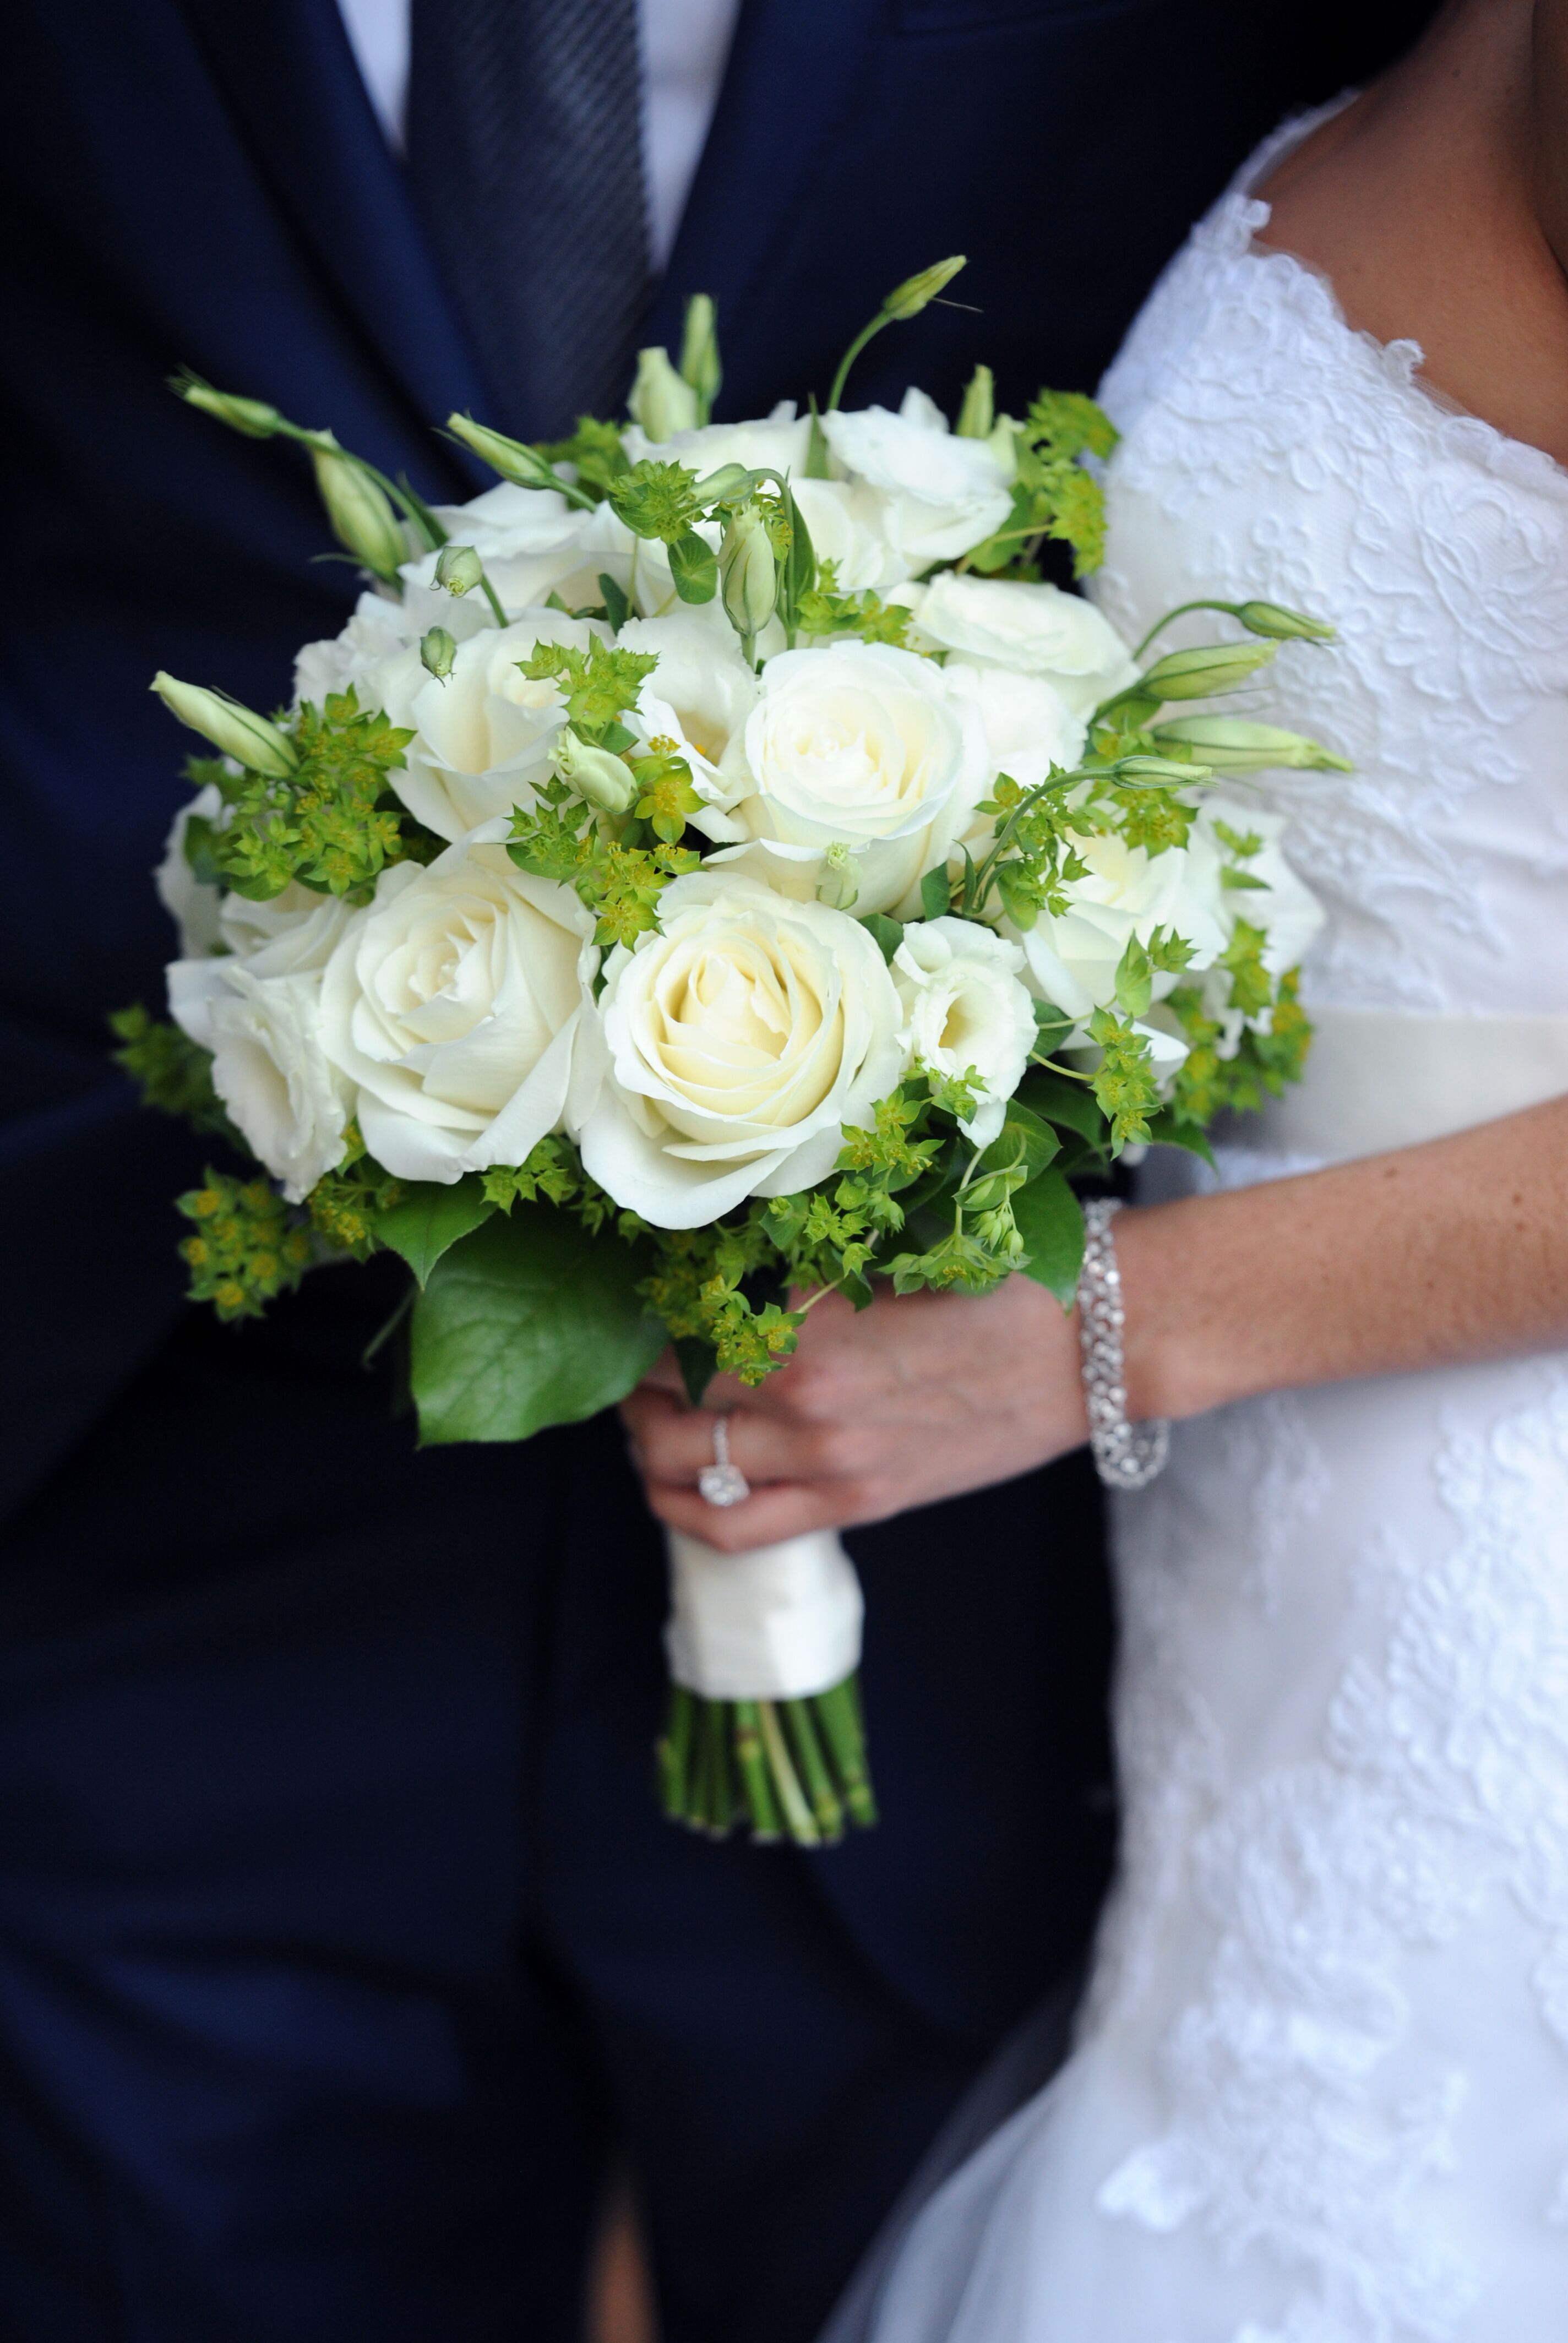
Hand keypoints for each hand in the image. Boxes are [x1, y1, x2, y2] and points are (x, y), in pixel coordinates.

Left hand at [620, 1276, 1088, 1551]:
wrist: (1094, 1345)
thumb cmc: (999, 1283)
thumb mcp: (885, 1255)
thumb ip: (797, 1274)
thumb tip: (716, 1274)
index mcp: (808, 1321)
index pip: (677, 1326)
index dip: (648, 1317)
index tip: (646, 1302)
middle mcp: (806, 1400)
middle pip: (663, 1405)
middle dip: (635, 1386)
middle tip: (637, 1364)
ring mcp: (829, 1463)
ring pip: (682, 1473)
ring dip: (647, 1445)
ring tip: (650, 1420)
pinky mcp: (858, 1504)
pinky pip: (736, 1529)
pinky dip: (687, 1508)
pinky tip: (678, 1484)